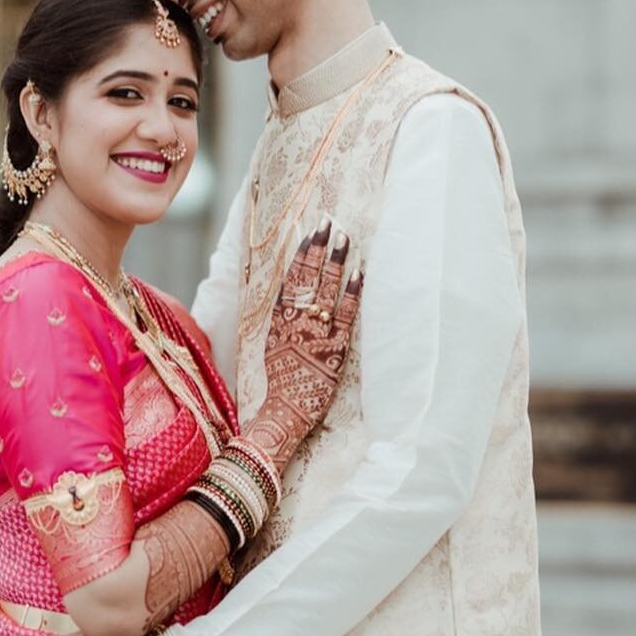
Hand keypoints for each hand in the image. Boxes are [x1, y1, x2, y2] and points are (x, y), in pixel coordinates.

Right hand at [252, 215, 362, 469]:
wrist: (284, 413)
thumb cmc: (282, 383)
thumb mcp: (276, 347)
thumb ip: (284, 322)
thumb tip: (294, 299)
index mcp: (280, 321)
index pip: (291, 279)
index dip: (302, 253)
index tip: (310, 231)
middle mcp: (295, 323)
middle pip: (308, 278)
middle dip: (320, 248)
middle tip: (330, 223)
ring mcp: (314, 334)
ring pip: (326, 291)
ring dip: (336, 262)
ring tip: (345, 238)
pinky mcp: (333, 349)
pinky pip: (344, 316)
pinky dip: (352, 293)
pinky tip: (359, 273)